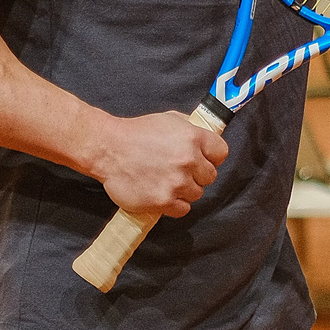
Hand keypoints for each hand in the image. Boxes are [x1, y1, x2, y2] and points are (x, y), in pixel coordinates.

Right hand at [96, 109, 226, 218]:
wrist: (108, 149)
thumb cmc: (137, 133)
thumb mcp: (170, 120)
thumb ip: (192, 130)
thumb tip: (206, 140)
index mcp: (194, 137)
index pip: (221, 153)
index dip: (212, 157)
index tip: (202, 160)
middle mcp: (189, 160)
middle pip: (210, 176)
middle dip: (197, 175)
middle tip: (179, 171)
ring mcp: (176, 182)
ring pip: (196, 194)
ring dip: (185, 190)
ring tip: (167, 182)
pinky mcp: (163, 201)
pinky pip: (183, 209)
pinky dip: (174, 205)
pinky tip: (163, 194)